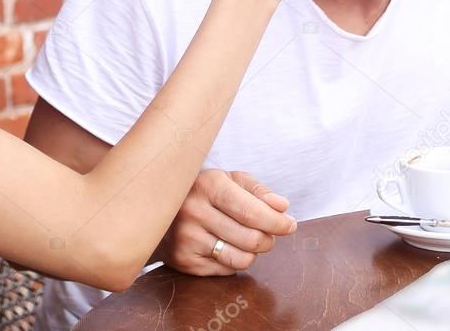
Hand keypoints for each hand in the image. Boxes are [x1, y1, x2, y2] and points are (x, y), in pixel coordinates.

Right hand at [156, 169, 296, 275]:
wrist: (159, 207)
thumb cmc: (204, 191)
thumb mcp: (230, 180)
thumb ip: (259, 191)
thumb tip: (282, 207)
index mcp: (208, 184)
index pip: (252, 212)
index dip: (277, 223)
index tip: (290, 225)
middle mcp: (193, 211)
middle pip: (252, 239)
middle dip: (268, 239)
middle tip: (266, 234)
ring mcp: (185, 238)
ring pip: (242, 259)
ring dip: (252, 252)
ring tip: (243, 239)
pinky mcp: (183, 260)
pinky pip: (226, 270)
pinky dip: (232, 260)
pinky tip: (221, 245)